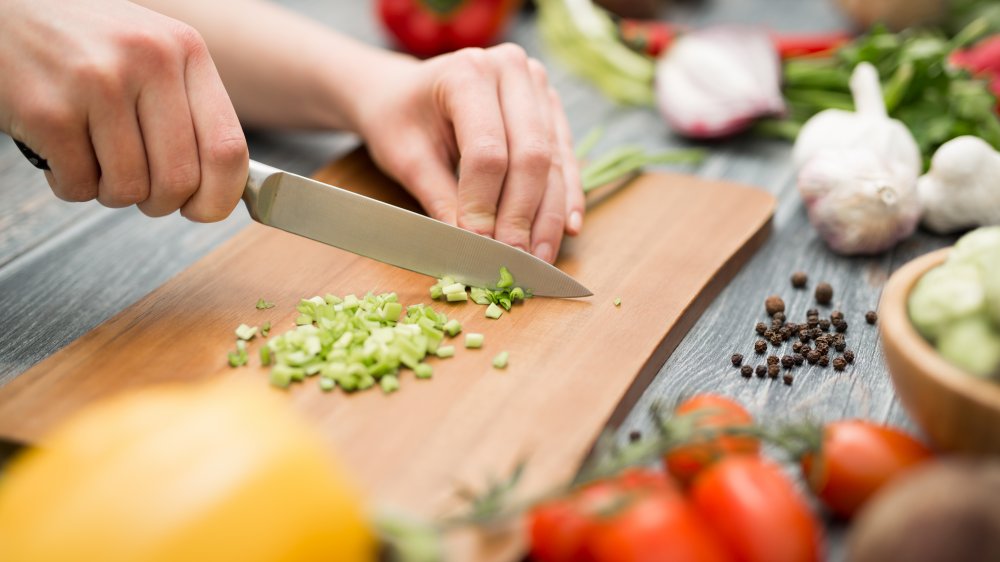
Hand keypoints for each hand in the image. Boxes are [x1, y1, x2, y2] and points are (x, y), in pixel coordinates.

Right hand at [0, 0, 247, 220]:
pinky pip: (79, 186)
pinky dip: (71, 184)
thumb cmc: (82, 41)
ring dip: (111, 192)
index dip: (220, 197)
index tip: (204, 210)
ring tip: (94, 159)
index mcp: (185, 50)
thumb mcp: (151, 53)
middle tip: (141, 189)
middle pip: (180, 180)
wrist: (4, 8)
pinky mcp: (48, 110)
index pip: (228, 147)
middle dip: (161, 202)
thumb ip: (189, 109)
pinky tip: (61, 151)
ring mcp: (98, 84)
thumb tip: (222, 189)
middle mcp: (148, 61)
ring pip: (129, 189)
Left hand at [350, 44, 583, 263]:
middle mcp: (512, 70)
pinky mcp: (550, 108)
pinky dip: (567, 196)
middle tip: (515, 260)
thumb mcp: (407, 159)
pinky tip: (569, 228)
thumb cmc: (398, 119)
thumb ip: (441, 201)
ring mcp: (537, 86)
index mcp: (467, 72)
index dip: (485, 205)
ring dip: (550, 215)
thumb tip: (471, 248)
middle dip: (523, 216)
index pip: (487, 151)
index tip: (479, 247)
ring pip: (553, 161)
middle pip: (530, 155)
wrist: (404, 92)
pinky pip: (566, 157)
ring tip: (540, 258)